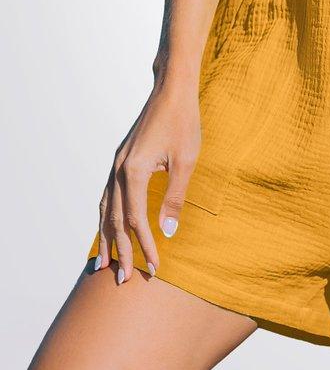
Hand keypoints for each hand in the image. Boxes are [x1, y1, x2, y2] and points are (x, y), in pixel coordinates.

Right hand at [95, 80, 201, 282]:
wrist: (172, 89)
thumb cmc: (183, 122)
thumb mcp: (186, 161)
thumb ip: (175, 198)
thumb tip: (168, 233)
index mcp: (134, 171)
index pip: (136, 220)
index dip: (145, 246)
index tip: (154, 268)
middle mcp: (119, 169)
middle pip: (115, 219)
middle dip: (120, 251)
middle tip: (122, 280)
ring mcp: (117, 164)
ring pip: (106, 209)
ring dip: (106, 237)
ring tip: (103, 263)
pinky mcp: (121, 159)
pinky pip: (108, 195)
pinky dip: (106, 216)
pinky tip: (108, 227)